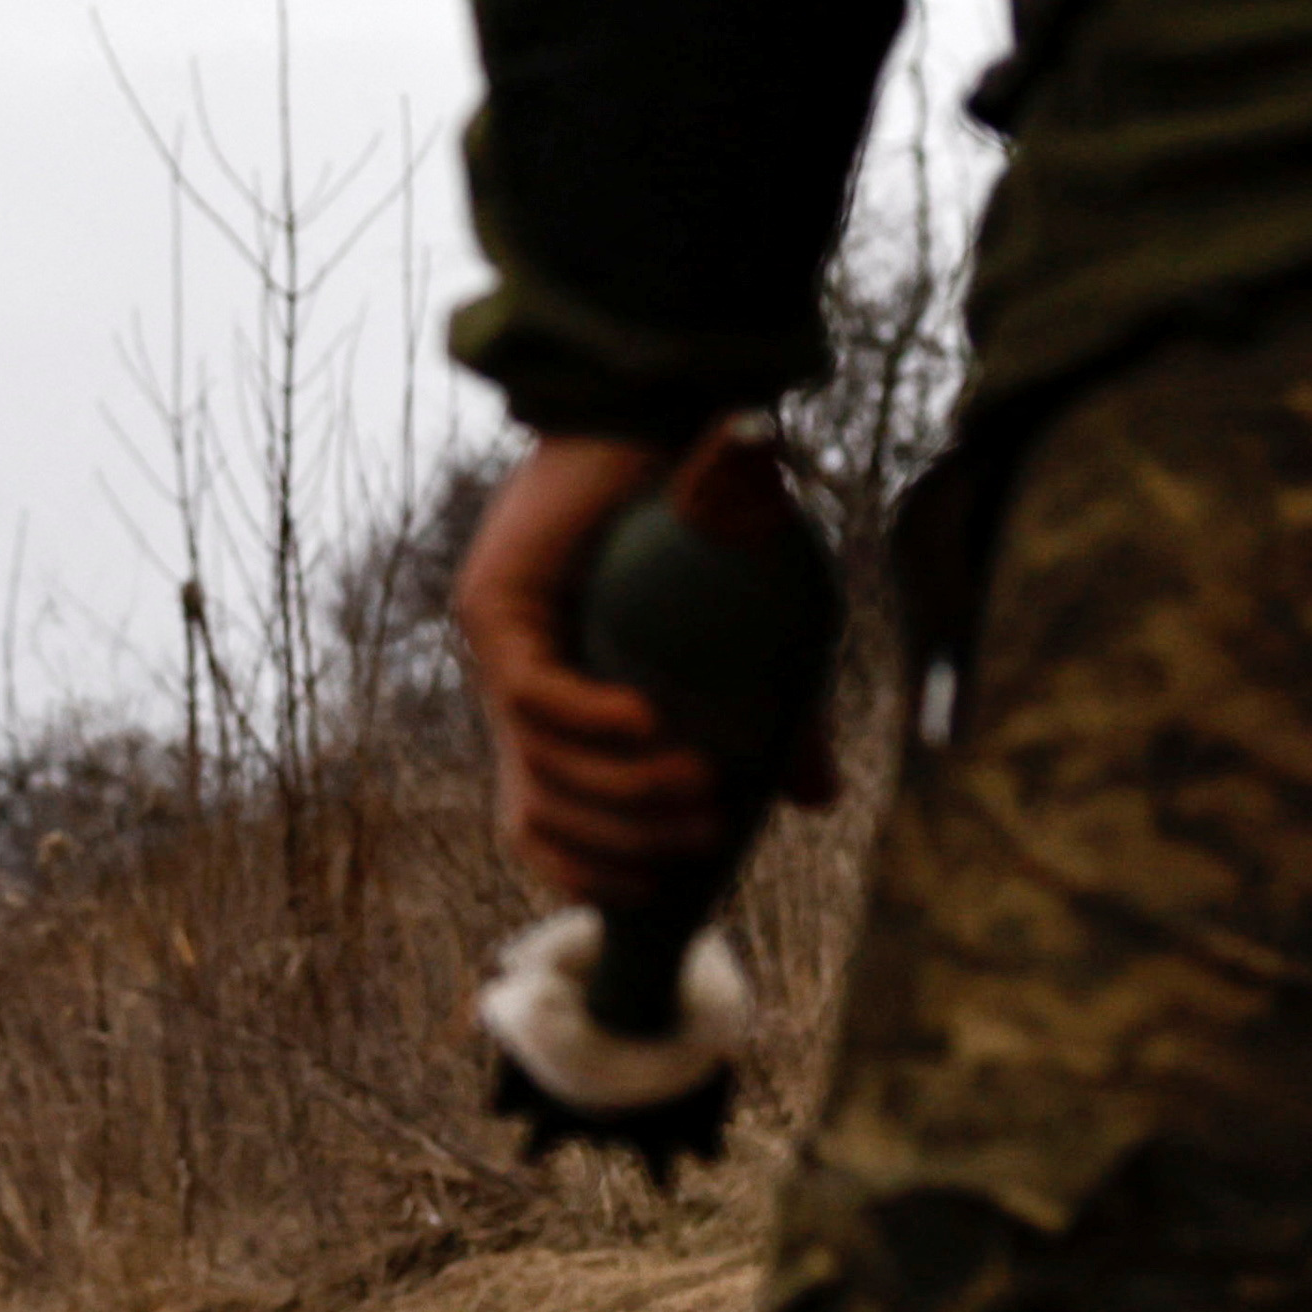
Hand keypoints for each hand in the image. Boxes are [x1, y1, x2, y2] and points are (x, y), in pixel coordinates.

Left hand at [456, 431, 731, 904]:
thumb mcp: (749, 645)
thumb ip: (774, 723)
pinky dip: (594, 721)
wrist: (664, 421)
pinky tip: (649, 718)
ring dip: (622, 789)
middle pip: (540, 813)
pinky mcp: (493, 606)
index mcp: (563, 716)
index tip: (663, 889)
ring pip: (542, 763)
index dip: (587, 874)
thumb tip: (818, 802)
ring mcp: (500, 652)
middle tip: (706, 829)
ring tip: (700, 781)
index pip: (541, 828)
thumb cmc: (706, 529)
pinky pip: (536, 692)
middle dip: (622, 842)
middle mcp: (521, 694)